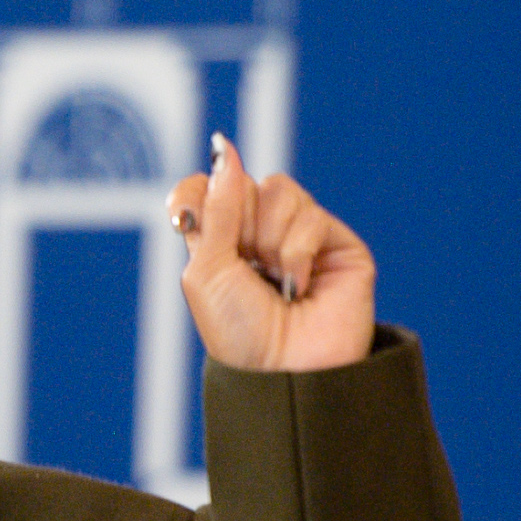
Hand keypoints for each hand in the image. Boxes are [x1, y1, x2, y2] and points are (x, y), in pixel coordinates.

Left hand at [163, 137, 374, 371]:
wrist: (285, 371)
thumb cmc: (239, 333)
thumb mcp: (207, 269)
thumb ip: (216, 207)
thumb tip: (224, 149)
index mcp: (222, 241)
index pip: (207, 186)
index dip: (198, 192)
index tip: (183, 219)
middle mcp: (261, 234)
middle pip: (243, 183)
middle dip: (237, 223)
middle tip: (244, 265)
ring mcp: (302, 237)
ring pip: (279, 191)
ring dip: (268, 239)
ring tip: (275, 280)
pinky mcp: (338, 245)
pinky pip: (310, 214)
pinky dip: (296, 252)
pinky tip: (299, 285)